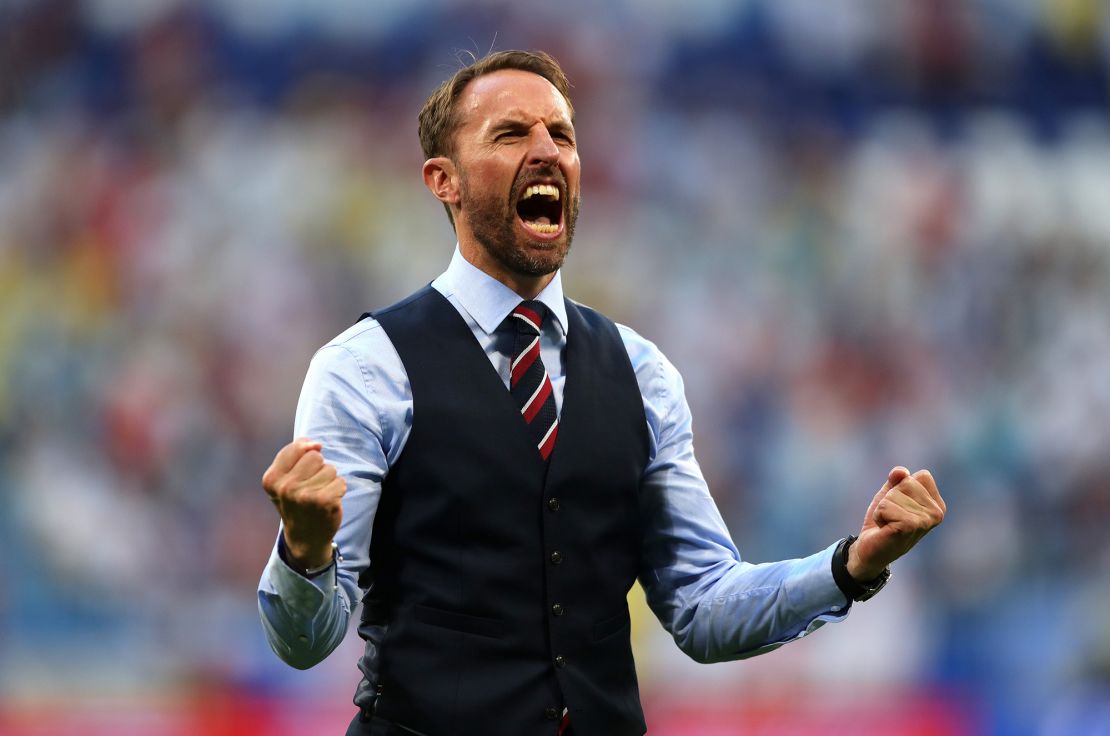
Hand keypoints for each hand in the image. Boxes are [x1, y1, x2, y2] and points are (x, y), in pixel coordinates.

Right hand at [262, 438, 346, 571]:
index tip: (300, 475)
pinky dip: (338, 490)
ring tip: (319, 496)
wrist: (305, 537)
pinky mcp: (324, 502)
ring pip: (330, 468)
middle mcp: (285, 487)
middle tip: (311, 488)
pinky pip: (340, 481)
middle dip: (318, 469)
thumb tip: (315, 444)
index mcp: (271, 479)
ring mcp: (304, 495)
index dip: (304, 457)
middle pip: (315, 456)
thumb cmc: (296, 502)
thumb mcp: (285, 478)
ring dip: (329, 481)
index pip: (297, 447)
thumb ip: (295, 454)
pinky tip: (329, 503)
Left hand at [848, 466, 945, 580]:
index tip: (900, 506)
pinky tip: (885, 528)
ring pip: (894, 494)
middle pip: (907, 482)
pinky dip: (879, 515)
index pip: (921, 476)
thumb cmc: (884, 521)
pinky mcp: (910, 526)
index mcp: (937, 504)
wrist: (871, 549)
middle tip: (892, 516)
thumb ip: (897, 480)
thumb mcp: (890, 495)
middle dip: (891, 497)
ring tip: (888, 523)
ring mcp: (926, 521)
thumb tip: (901, 472)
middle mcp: (937, 513)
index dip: (902, 487)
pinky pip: (886, 506)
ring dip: (884, 508)